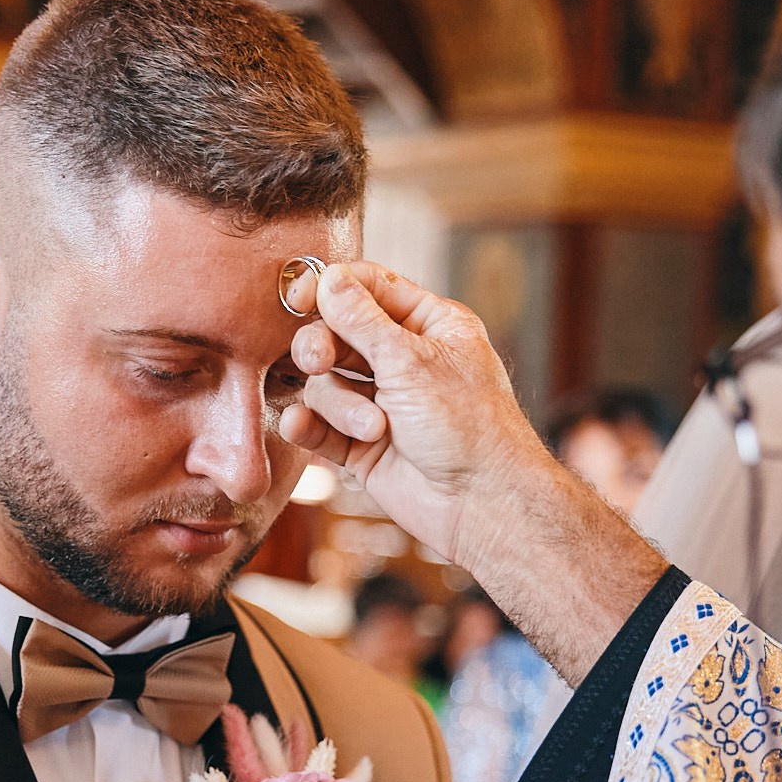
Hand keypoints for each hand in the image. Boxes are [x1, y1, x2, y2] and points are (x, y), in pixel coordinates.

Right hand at [277, 261, 548, 569]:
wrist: (482, 504)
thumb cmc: (468, 427)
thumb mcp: (412, 362)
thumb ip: (362, 321)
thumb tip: (328, 278)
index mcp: (428, 326)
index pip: (369, 288)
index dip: (330, 288)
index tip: (299, 297)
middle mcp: (403, 361)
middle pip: (336, 334)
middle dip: (323, 347)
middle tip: (319, 361)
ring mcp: (381, 404)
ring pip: (325, 384)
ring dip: (339, 404)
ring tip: (373, 428)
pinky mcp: (362, 445)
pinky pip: (320, 426)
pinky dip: (310, 426)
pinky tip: (301, 427)